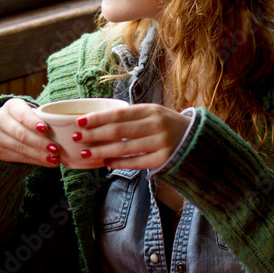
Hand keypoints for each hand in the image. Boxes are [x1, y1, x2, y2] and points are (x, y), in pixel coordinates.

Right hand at [0, 98, 62, 167]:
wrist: (5, 126)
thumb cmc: (26, 118)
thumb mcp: (31, 112)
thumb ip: (43, 118)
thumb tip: (65, 130)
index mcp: (11, 106)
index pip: (21, 115)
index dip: (33, 123)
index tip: (46, 129)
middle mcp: (0, 120)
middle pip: (21, 133)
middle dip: (40, 142)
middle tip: (56, 149)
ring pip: (20, 147)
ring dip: (39, 155)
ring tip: (54, 159)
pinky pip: (19, 157)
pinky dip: (35, 160)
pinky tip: (47, 162)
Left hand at [72, 104, 191, 170]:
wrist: (196, 139)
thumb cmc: (166, 125)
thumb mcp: (152, 114)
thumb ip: (130, 117)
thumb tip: (96, 122)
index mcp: (150, 110)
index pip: (118, 114)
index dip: (97, 118)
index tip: (80, 121)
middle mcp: (156, 125)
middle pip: (118, 131)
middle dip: (94, 135)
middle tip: (76, 138)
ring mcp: (161, 143)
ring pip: (124, 148)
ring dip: (102, 151)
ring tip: (86, 153)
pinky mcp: (163, 159)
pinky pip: (136, 162)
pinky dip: (119, 163)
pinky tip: (106, 163)